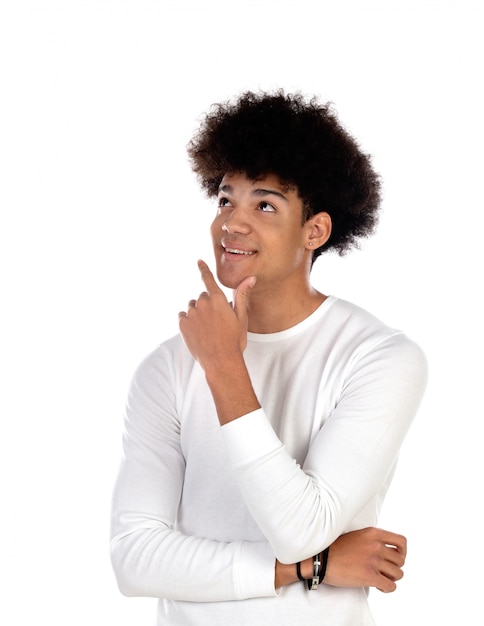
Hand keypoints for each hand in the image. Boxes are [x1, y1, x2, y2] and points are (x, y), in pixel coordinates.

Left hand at [178, 260, 255, 368]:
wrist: (221, 361)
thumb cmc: (234, 340)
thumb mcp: (241, 317)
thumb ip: (242, 295)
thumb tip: (251, 278)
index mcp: (218, 300)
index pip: (208, 279)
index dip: (203, 270)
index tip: (198, 262)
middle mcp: (203, 304)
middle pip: (202, 297)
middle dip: (208, 304)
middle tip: (216, 321)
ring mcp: (191, 314)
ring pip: (192, 307)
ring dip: (197, 313)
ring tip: (207, 329)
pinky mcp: (183, 325)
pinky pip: (183, 317)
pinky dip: (188, 322)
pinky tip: (197, 332)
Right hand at [274, 527, 405, 592]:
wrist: (322, 559)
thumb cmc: (337, 548)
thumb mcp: (358, 535)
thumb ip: (373, 539)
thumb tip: (387, 550)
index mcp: (374, 533)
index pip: (402, 542)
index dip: (403, 552)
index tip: (397, 558)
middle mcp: (377, 545)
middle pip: (401, 560)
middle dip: (394, 567)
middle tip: (385, 571)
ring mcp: (374, 561)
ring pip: (398, 574)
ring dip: (391, 578)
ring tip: (381, 578)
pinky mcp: (370, 576)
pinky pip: (391, 586)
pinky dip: (387, 588)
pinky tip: (378, 586)